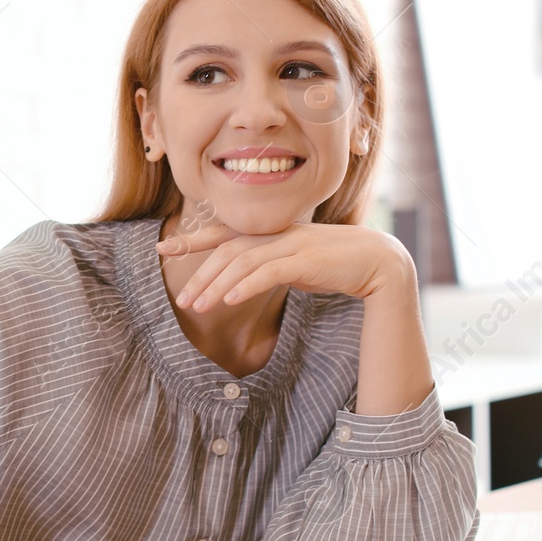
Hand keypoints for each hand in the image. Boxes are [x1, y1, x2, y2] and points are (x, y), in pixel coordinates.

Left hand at [159, 221, 413, 312]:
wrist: (377, 262)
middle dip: (200, 274)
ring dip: (217, 285)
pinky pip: (268, 272)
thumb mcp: (294, 264)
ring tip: (197, 307)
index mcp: (271, 233)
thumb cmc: (335, 265)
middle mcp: (277, 234)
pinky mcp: (306, 260)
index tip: (164, 247)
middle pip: (227, 250)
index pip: (224, 234)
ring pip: (243, 261)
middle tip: (182, 299)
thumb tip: (245, 280)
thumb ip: (269, 267)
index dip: (192, 240)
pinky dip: (246, 285)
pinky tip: (229, 300)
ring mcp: (291, 244)